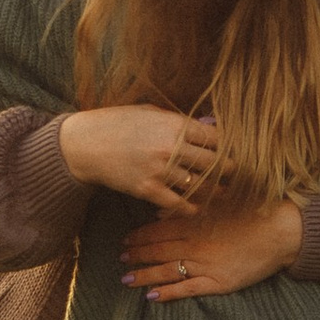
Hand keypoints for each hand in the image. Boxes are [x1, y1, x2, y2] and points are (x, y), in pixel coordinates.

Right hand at [59, 105, 218, 208]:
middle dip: (228, 170)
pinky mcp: (147, 189)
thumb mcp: (150, 112)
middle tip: (234, 175)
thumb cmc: (117, 123)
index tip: (231, 152)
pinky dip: (191, 207)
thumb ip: (179, 121)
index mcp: (175, 124)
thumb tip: (206, 126)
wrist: (85, 144)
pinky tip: (197, 207)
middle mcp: (171, 147)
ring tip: (222, 192)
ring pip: (201, 186)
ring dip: (214, 191)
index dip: (227, 146)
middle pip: (215, 163)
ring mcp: (160, 170)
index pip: (215, 138)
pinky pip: (179, 203)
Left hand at [122, 200, 304, 301]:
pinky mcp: (217, 282)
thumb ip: (192, 202)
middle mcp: (194, 244)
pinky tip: (152, 297)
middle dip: (137, 255)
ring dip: (144, 275)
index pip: (158, 230)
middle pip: (158, 250)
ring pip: (166, 271)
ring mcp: (205, 264)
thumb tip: (164, 209)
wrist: (281, 230)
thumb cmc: (255, 210)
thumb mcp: (221, 197)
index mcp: (195, 223)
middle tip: (120, 258)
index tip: (126, 239)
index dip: (140, 236)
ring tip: (127, 278)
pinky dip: (168, 293)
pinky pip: (187, 289)